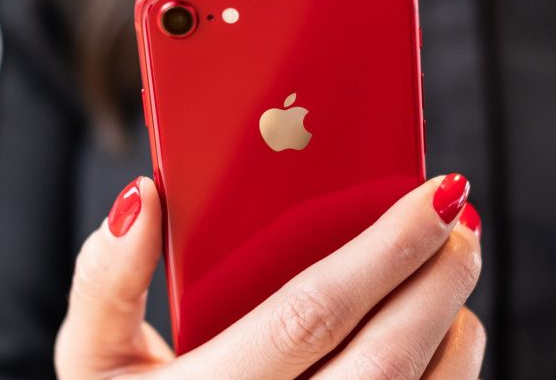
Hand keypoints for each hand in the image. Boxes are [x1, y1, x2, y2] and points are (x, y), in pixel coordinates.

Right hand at [55, 174, 484, 378]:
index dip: (382, 249)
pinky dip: (451, 367)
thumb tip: (142, 199)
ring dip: (455, 321)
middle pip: (387, 356)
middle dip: (439, 276)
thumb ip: (106, 282)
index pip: (311, 314)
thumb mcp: (94, 363)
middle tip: (460, 216)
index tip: (430, 193)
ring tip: (455, 262)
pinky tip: (441, 327)